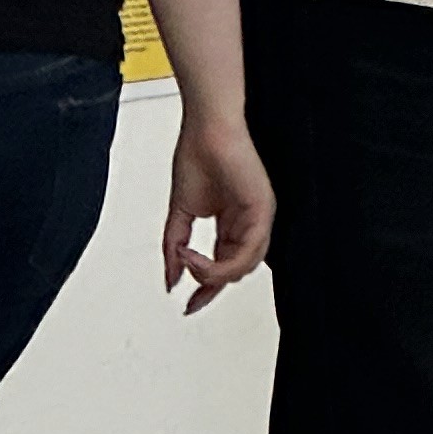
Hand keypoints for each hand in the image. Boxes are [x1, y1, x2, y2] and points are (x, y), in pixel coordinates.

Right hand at [163, 106, 272, 316]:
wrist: (205, 128)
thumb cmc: (196, 156)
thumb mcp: (179, 211)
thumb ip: (173, 246)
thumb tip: (170, 278)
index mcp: (232, 223)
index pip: (224, 266)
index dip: (207, 288)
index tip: (190, 305)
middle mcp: (248, 223)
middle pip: (236, 270)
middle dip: (209, 283)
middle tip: (187, 285)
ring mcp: (258, 218)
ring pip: (244, 266)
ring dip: (213, 274)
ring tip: (189, 264)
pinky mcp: (262, 210)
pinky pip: (249, 250)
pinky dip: (222, 262)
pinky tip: (199, 257)